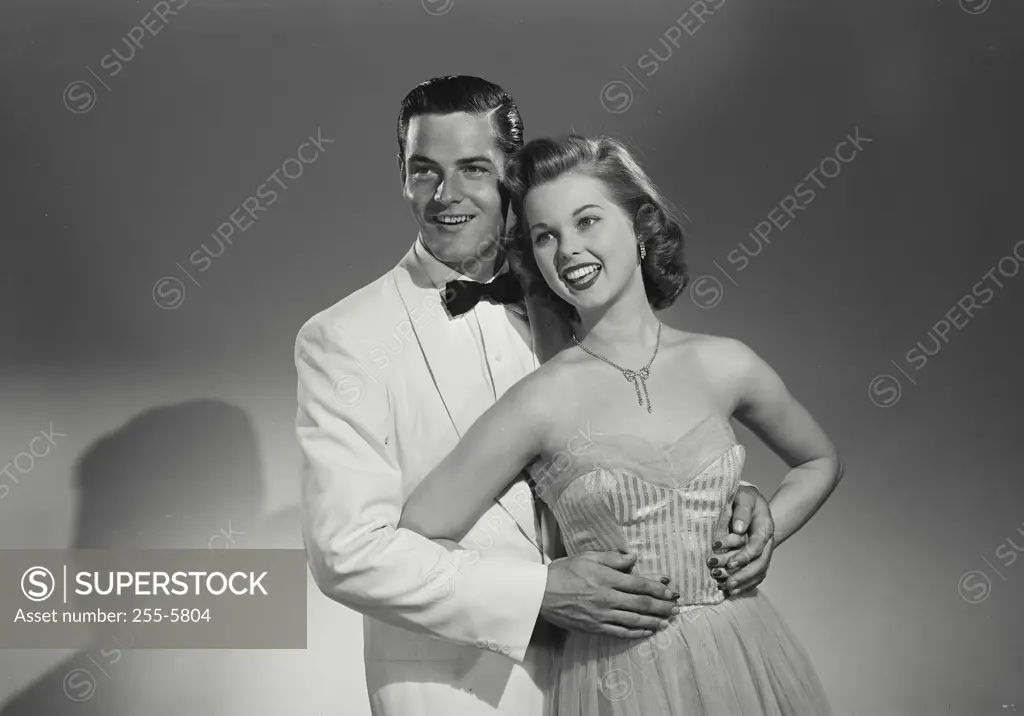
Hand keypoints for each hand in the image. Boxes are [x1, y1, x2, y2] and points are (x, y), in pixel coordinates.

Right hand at [540, 551, 680, 638]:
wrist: (540, 595)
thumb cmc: (563, 572)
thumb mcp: (587, 557)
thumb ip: (612, 558)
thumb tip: (633, 558)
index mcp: (606, 578)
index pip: (639, 585)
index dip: (658, 589)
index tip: (671, 591)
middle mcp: (607, 599)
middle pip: (642, 604)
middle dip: (662, 606)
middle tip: (676, 607)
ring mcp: (602, 616)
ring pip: (634, 620)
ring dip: (654, 621)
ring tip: (667, 621)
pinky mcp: (595, 628)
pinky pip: (620, 632)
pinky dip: (636, 632)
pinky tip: (646, 631)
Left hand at [708, 484, 774, 595]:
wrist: (753, 504)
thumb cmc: (745, 499)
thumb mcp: (744, 497)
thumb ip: (742, 511)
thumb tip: (739, 529)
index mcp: (765, 527)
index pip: (757, 545)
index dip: (744, 556)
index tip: (730, 563)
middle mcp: (766, 543)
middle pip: (760, 564)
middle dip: (743, 574)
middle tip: (725, 580)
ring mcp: (763, 552)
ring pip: (758, 572)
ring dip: (742, 582)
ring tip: (725, 587)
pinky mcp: (757, 559)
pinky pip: (755, 576)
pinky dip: (744, 585)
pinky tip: (730, 591)